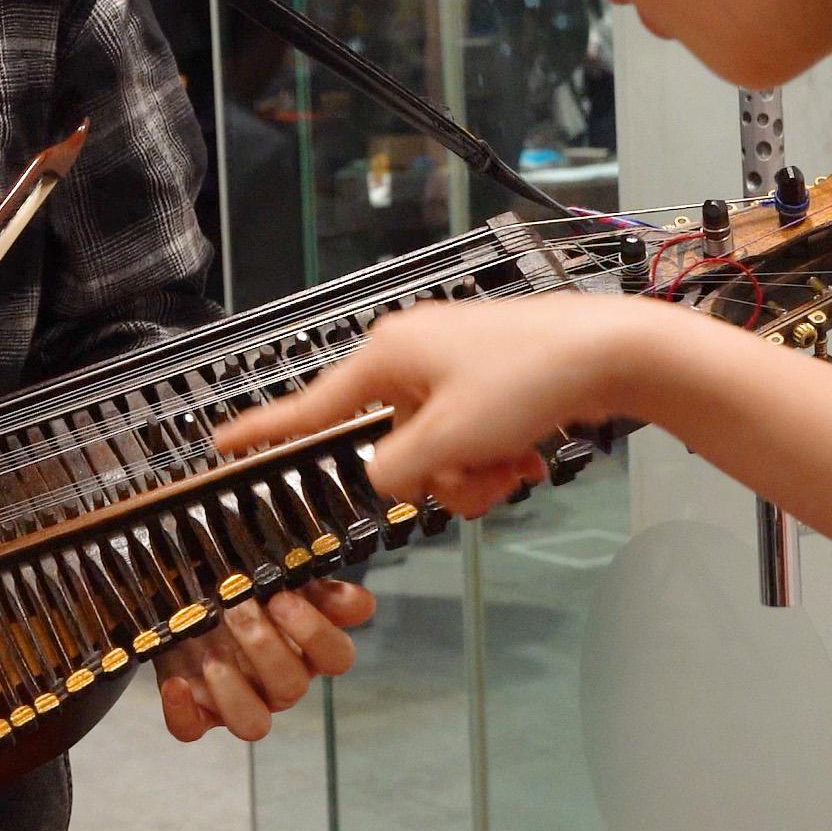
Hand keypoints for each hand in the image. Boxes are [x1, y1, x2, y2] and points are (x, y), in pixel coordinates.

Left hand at [154, 579, 375, 742]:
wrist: (184, 597)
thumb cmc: (237, 587)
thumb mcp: (274, 574)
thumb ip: (314, 584)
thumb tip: (360, 603)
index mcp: (304, 648)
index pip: (336, 657)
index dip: (315, 633)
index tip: (283, 598)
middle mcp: (277, 682)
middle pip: (291, 687)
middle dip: (263, 646)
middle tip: (237, 607)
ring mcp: (238, 700)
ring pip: (253, 725)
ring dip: (232, 691)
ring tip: (212, 654)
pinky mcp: (197, 711)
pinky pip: (192, 730)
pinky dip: (182, 712)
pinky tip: (176, 684)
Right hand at [216, 293, 666, 517]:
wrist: (613, 351)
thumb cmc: (528, 381)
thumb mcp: (450, 439)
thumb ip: (396, 471)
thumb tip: (383, 479)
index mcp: (387, 357)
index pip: (310, 405)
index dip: (263, 430)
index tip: (219, 445)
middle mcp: (410, 357)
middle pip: (389, 446)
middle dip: (437, 477)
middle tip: (481, 474)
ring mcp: (450, 370)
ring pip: (434, 452)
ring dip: (473, 474)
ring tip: (515, 466)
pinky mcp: (486, 383)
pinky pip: (467, 440)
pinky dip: (494, 459)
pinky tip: (529, 458)